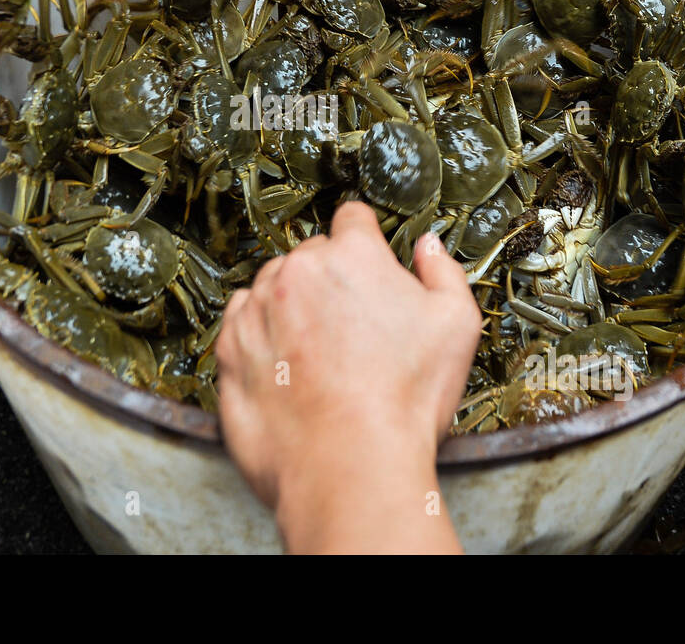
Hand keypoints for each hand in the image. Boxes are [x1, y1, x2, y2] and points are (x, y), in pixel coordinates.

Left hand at [216, 202, 481, 551]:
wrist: (350, 465)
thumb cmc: (407, 399)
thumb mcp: (456, 326)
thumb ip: (443, 272)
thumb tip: (427, 247)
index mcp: (351, 254)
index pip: (353, 219)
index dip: (366, 242)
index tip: (369, 268)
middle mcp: (297, 271)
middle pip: (312, 257)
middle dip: (329, 282)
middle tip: (353, 331)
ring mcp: (256, 309)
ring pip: (273, 289)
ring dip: (291, 309)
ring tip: (322, 358)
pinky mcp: (229, 349)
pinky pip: (241, 325)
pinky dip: (260, 339)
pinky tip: (290, 371)